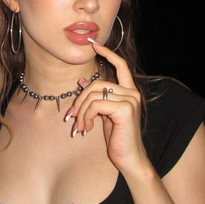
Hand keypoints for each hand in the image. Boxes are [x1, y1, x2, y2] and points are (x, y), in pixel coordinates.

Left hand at [68, 40, 146, 173]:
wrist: (128, 158)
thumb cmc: (117, 137)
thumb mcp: (103, 114)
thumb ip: (96, 97)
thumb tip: (82, 81)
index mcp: (129, 91)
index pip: (121, 65)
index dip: (108, 53)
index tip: (94, 45)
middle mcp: (132, 93)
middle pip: (97, 83)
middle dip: (80, 99)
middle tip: (72, 116)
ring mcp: (130, 100)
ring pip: (94, 94)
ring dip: (81, 111)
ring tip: (80, 126)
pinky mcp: (125, 109)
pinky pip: (96, 105)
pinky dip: (86, 116)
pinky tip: (86, 128)